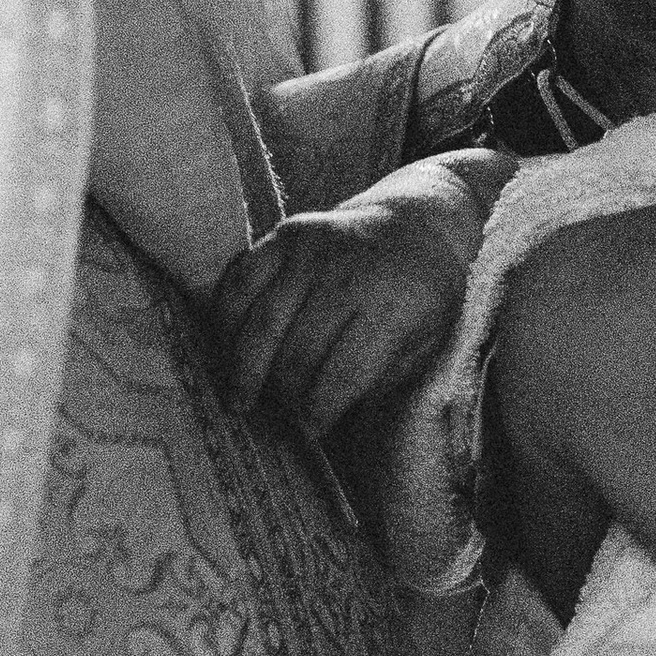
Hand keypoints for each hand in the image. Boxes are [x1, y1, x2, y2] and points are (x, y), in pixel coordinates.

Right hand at [211, 157, 497, 443]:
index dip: (319, 412)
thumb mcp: (429, 339)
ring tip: (240, 399)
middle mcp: (350, 274)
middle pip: (297, 353)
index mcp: (395, 305)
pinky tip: (228, 347)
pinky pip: (240, 282)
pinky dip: (227, 318)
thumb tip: (342, 427)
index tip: (310, 431)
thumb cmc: (422, 295)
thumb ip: (387, 379)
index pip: (343, 375)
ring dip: (245, 369)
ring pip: (261, 323)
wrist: (416, 224)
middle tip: (280, 414)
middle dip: (285, 394)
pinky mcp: (286, 233)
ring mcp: (314, 249)